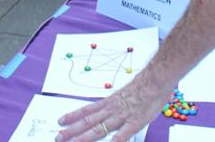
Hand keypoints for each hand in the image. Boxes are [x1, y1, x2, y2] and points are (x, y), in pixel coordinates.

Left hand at [56, 72, 170, 140]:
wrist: (156, 79)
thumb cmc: (144, 86)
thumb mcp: (125, 94)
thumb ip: (116, 104)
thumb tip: (108, 110)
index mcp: (109, 102)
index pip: (87, 110)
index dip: (72, 116)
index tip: (60, 121)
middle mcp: (112, 109)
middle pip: (88, 121)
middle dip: (71, 131)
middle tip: (58, 137)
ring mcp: (122, 116)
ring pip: (99, 129)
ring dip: (84, 138)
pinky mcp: (134, 122)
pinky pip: (122, 135)